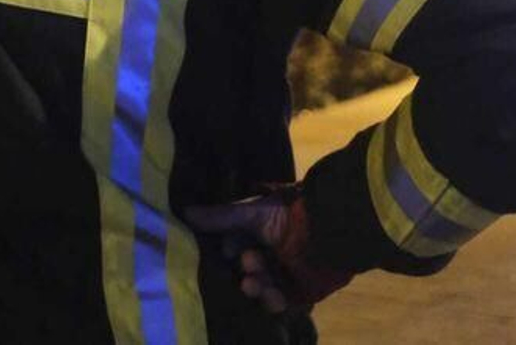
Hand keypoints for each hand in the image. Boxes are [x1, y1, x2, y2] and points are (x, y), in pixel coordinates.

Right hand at [186, 187, 351, 314]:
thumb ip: (220, 217)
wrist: (332, 229)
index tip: (225, 249)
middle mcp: (269, 256)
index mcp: (258, 235)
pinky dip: (273, 301)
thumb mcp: (251, 213)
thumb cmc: (291, 214)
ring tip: (253, 280)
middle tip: (246, 263)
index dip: (227, 252)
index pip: (233, 248)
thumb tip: (183, 211)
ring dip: (254, 286)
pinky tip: (272, 294)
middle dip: (243, 270)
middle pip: (244, 272)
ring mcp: (283, 276)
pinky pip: (280, 304)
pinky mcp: (299, 294)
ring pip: (260, 289)